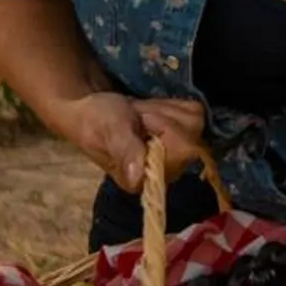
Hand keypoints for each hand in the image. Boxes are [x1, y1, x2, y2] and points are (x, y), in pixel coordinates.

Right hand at [53, 90, 207, 193]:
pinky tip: (151, 112)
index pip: (182, 151)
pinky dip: (172, 105)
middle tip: (139, 115)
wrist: (90, 109)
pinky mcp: (181, 138)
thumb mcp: (110, 131)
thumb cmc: (96, 120)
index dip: (165, 126)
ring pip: (194, 121)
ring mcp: (176, 156)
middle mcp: (165, 173)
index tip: (141, 119)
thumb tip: (136, 179)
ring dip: (166, 109)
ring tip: (141, 114)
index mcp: (146, 180)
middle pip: (192, 135)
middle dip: (165, 116)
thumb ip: (125, 150)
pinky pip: (193, 113)